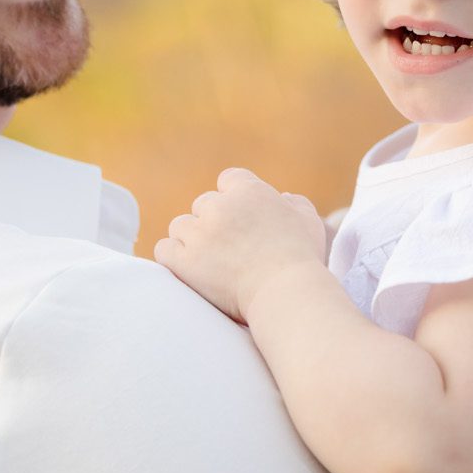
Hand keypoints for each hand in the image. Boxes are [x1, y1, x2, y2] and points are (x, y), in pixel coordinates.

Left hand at [154, 168, 328, 321]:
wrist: (285, 293)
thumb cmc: (301, 260)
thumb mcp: (308, 221)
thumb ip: (293, 202)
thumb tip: (282, 197)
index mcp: (249, 192)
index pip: (229, 180)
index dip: (233, 198)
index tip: (240, 219)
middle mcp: (219, 207)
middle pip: (203, 204)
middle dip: (212, 222)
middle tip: (228, 248)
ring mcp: (199, 233)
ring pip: (180, 225)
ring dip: (191, 239)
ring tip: (208, 261)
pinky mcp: (183, 260)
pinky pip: (164, 249)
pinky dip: (173, 257)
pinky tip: (188, 269)